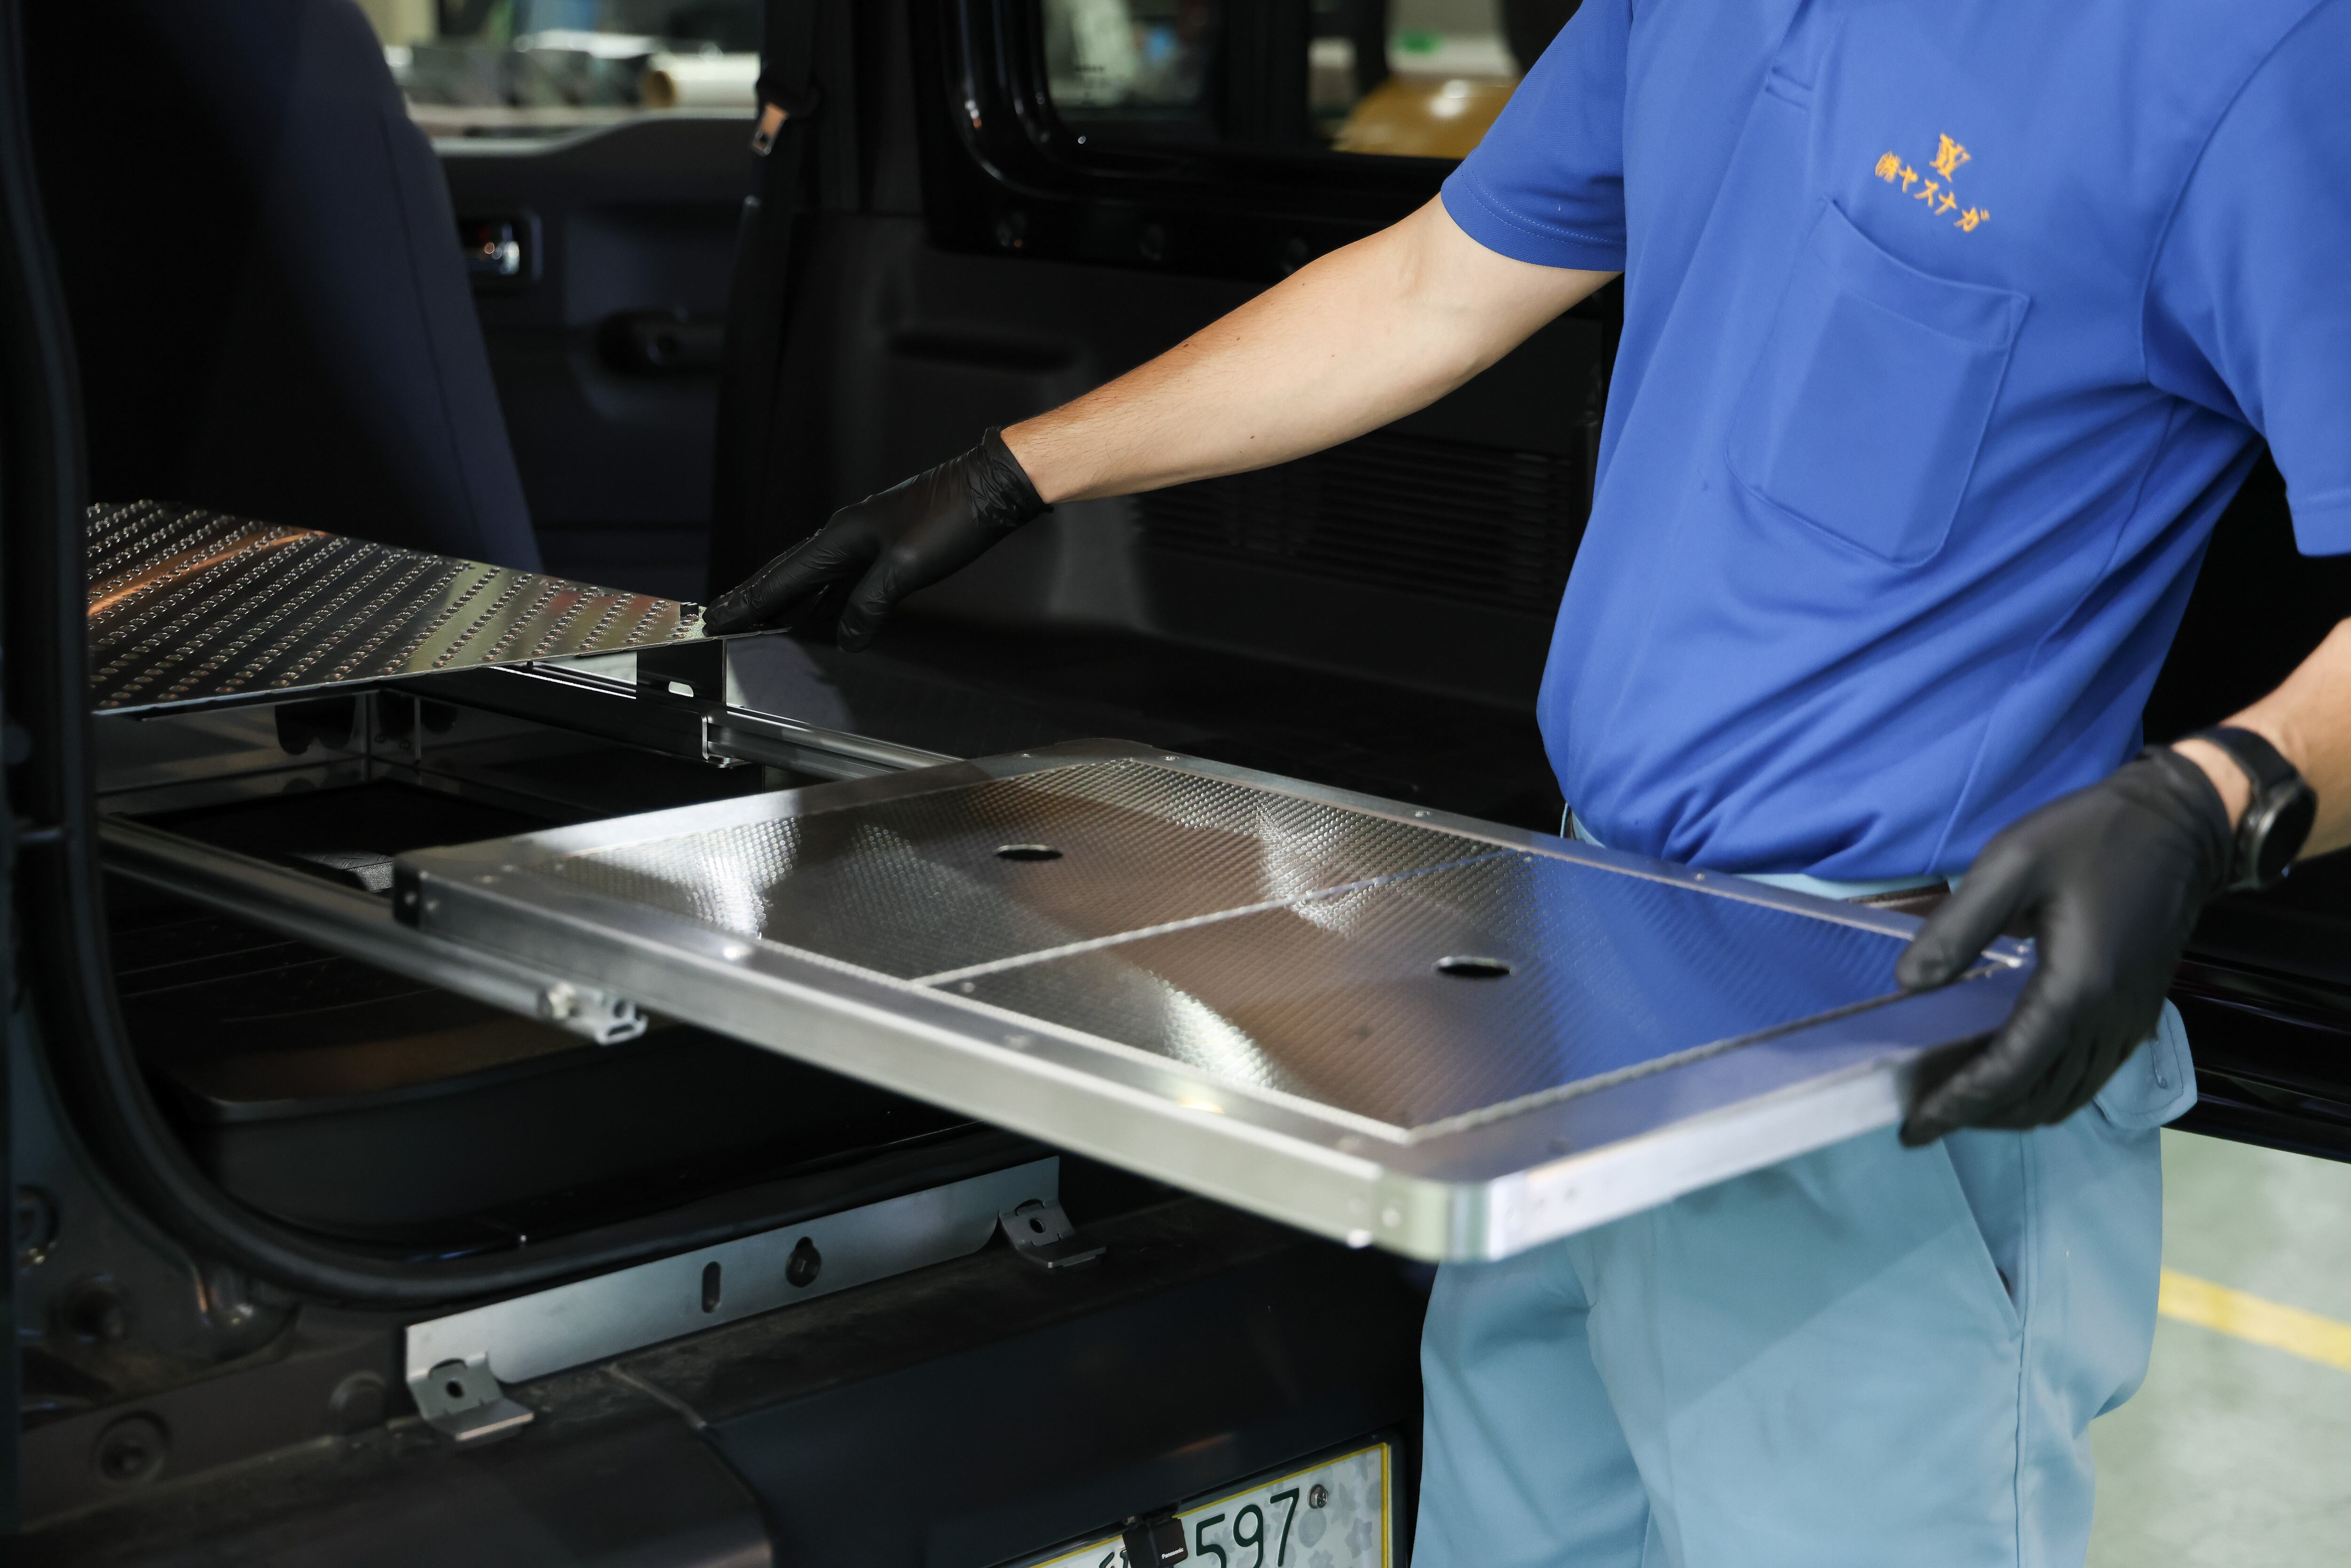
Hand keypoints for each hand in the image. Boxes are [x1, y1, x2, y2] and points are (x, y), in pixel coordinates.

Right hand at [704, 428, 1048, 649]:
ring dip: (789, 600)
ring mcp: (866, 538)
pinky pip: (843, 577)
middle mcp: (846, 534)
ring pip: (815, 576)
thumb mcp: (903, 570)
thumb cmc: (952, 518)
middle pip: (789, 573)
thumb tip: (845, 638)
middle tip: (725, 618)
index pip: (781, 578)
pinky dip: (826, 598)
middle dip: (756, 600)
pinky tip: (826, 615)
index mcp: (839, 537)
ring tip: (765, 623)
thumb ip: (867, 606)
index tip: (718, 617)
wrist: (992, 487)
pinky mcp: (888, 544)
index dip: (748, 603)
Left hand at [1894, 747, 2233, 1142]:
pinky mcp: (2139, 1015)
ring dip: (2013, 1110)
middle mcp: (2110, 1020)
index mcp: (2076, 987)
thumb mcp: (2010, 863)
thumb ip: (1957, 928)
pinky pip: (2090, 1077)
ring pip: (2068, 1096)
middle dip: (1980, 1116)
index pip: (2010, 1071)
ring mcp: (2131, 1022)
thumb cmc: (2092, 836)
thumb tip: (1908, 986)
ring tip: (1957, 1103)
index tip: (1914, 1128)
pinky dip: (2046, 1092)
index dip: (1959, 1104)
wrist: (2181, 826)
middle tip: (1924, 1118)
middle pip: (2039, 1097)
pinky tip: (2009, 1076)